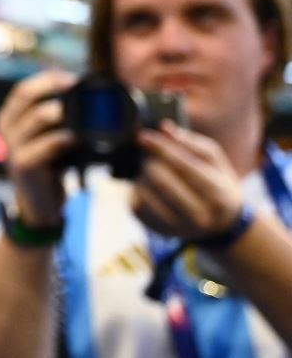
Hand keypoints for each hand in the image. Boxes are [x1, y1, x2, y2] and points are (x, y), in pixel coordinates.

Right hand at [0, 68, 76, 228]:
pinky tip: (78, 138)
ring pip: (40, 116)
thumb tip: (85, 94)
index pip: (24, 88)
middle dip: (55, 86)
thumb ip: (57, 116)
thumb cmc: (49, 165)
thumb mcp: (48, 136)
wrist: (38, 203)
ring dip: (65, 111)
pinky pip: (48, 144)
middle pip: (27, 94)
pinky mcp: (23, 164)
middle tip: (80, 86)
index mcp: (10, 117)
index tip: (75, 77)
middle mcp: (6, 127)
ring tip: (85, 112)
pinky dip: (65, 138)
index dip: (48, 78)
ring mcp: (13, 146)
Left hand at [132, 121, 244, 241]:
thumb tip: (165, 128)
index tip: (143, 135)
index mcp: (218, 196)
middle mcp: (199, 216)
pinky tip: (148, 184)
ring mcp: (177, 226)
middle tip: (148, 153)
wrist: (220, 225)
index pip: (184, 167)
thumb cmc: (216, 186)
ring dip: (143, 174)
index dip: (161, 148)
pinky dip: (138, 188)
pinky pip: (137, 204)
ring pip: (145, 192)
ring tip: (151, 169)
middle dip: (150, 161)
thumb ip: (193, 144)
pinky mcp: (157, 229)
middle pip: (161, 180)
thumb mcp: (217, 164)